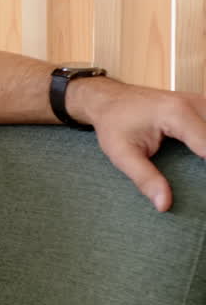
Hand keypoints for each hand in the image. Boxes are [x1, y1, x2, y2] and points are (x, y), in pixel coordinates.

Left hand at [72, 77, 205, 211]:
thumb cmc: (114, 124)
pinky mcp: (202, 105)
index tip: (205, 190)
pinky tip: (201, 155)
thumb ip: (145, 178)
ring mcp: (201, 102)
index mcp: (177, 115)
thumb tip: (164, 205)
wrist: (109, 99)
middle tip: (199, 179)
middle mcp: (194, 104)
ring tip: (199, 169)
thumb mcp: (121, 154)